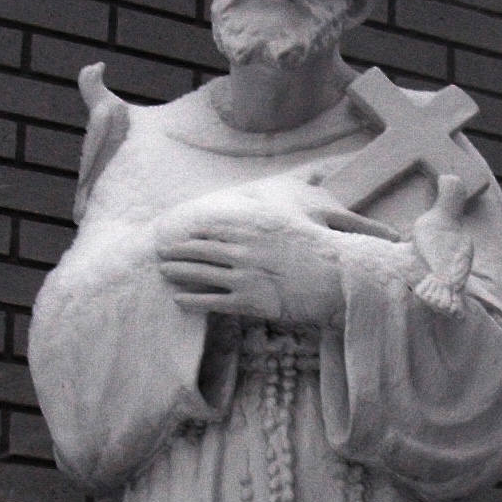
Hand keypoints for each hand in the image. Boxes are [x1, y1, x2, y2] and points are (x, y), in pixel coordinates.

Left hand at [157, 183, 397, 326]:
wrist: (340, 278)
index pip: (215, 225)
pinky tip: (179, 301)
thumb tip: (281, 200)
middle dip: (179, 249)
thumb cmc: (324, 251)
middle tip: (162, 250)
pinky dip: (192, 301)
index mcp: (256, 227)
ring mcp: (244, 274)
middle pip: (202, 248)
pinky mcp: (249, 301)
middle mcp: (245, 248)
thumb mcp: (300, 221)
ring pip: (200, 273)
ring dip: (179, 272)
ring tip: (165, 271)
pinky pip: (212, 301)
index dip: (195, 229)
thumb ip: (279, 216)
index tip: (181, 229)